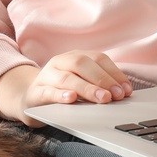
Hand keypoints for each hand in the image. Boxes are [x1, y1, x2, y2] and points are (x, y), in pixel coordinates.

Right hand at [0, 51, 132, 125]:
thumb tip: (123, 93)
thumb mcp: (81, 83)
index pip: (98, 59)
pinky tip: (71, 99)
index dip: (114, 73)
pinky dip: (61, 95)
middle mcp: (60, 62)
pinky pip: (48, 91)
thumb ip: (99, 85)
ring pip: (67, 78)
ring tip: (102, 99)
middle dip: (102, 79)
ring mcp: (46, 76)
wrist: (30, 99)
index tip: (127, 90)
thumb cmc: (62, 91)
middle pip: (82, 64)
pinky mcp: (36, 92)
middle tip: (116, 95)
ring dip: (87, 88)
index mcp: (75, 57)